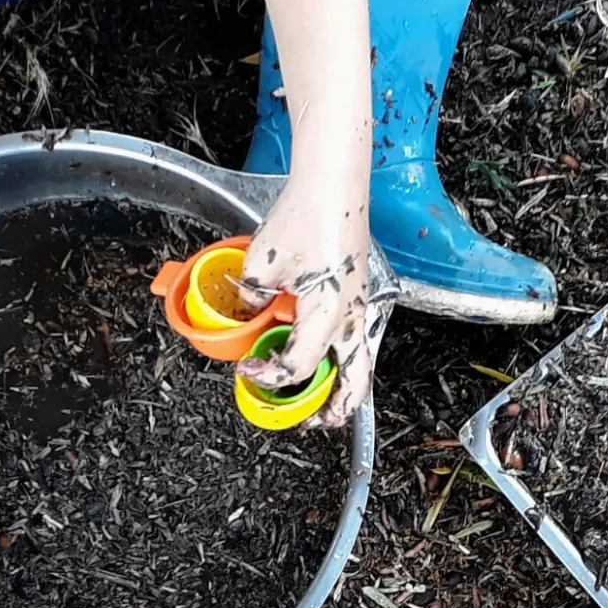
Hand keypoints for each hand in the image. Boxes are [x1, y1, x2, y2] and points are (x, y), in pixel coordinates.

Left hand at [234, 175, 398, 428]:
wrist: (334, 185)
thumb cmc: (307, 215)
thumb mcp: (261, 263)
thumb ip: (250, 299)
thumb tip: (245, 314)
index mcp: (328, 314)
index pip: (298, 366)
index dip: (269, 376)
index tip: (248, 370)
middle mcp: (352, 318)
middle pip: (354, 384)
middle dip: (332, 410)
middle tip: (308, 422)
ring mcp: (361, 308)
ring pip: (361, 366)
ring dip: (342, 389)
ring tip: (320, 402)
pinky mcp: (359, 297)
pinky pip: (357, 342)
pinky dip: (343, 362)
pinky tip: (323, 358)